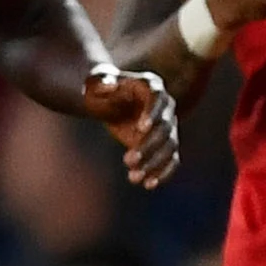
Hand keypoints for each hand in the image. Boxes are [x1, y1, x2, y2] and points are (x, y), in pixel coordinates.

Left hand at [82, 66, 178, 186]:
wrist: (108, 102)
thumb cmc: (100, 89)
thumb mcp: (94, 83)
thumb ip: (100, 81)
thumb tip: (109, 85)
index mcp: (150, 86)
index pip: (157, 98)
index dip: (151, 113)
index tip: (140, 129)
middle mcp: (165, 106)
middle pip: (164, 127)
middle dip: (148, 145)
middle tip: (127, 160)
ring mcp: (168, 126)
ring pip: (169, 146)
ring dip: (154, 163)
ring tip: (133, 177)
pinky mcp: (165, 143)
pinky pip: (171, 159)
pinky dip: (163, 172)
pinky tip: (149, 184)